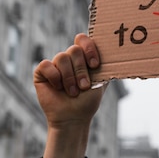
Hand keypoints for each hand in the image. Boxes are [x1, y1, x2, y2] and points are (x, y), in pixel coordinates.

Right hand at [33, 34, 104, 157]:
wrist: (74, 118)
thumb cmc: (88, 100)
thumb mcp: (101, 81)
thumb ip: (106, 65)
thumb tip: (116, 51)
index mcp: (82, 57)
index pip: (83, 39)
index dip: (89, 48)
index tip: (94, 65)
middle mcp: (68, 58)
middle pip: (74, 50)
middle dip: (81, 70)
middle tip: (84, 86)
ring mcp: (55, 65)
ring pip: (61, 57)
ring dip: (70, 77)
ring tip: (73, 92)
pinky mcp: (42, 73)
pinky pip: (46, 65)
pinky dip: (55, 77)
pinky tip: (58, 88)